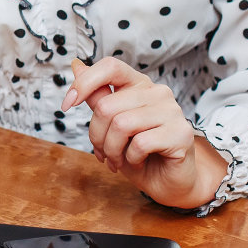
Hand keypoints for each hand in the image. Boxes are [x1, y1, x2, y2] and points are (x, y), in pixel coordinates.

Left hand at [62, 59, 226, 209]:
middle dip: (96, 136)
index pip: (111, 66)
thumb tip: (77, 66)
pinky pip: (140, 143)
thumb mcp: (111, 126)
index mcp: (140, 84)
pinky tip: (138, 162)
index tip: (67, 105)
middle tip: (103, 153)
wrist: (169, 181)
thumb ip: (98, 97)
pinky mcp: (181, 133)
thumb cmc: (139, 153)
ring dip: (112, 150)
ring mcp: (172, 111)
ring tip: (118, 160)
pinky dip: (131, 159)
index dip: (84, 83)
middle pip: (107, 106)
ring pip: (121, 125)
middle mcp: (158, 92)